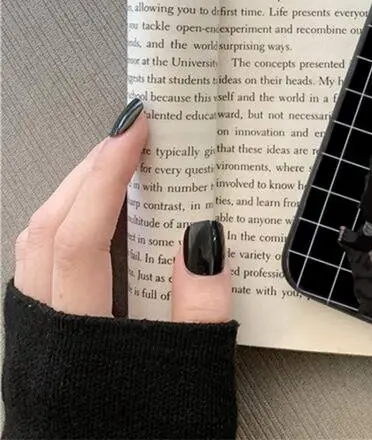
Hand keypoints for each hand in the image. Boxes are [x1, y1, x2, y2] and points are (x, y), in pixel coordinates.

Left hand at [13, 98, 231, 322]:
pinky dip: (67, 222)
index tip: (136, 129)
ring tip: (116, 165)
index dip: (108, 175)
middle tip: (131, 135)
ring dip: (74, 193)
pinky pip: (38, 262)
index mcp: (76, 338)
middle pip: (49, 228)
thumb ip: (200, 310)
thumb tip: (203, 237)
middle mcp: (43, 330)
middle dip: (90, 171)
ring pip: (35, 243)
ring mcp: (33, 335)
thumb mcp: (193, 376)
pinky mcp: (39, 341)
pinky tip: (102, 218)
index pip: (82, 237)